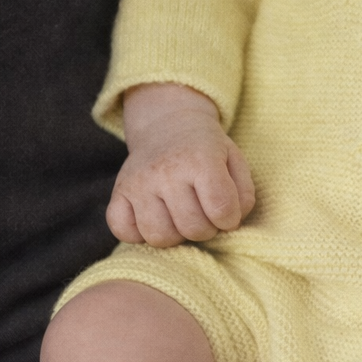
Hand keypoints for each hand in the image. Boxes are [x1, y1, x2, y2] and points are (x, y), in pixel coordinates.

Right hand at [108, 84, 254, 246]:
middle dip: (205, 229)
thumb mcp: (234, 160)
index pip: (221, 209)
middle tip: (204, 214)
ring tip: (181, 218)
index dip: (230, 219)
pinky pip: (123, 232)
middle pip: (192, 228)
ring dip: (175, 235)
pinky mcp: (119, 192)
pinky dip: (139, 234)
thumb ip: (242, 194)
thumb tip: (230, 223)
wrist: (168, 125)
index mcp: (200, 160)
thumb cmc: (206, 150)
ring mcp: (138, 182)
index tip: (227, 213)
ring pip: (158, 236)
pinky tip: (155, 218)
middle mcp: (166, 170)